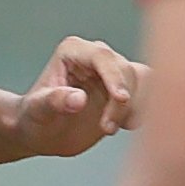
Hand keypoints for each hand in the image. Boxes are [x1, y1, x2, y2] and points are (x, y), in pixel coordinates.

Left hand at [9, 36, 140, 157]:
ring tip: (113, 127)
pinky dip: (145, 110)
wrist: (42, 134)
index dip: (115, 77)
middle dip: (122, 102)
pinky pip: (150, 93)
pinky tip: (126, 125)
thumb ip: (54, 101)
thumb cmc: (34, 118)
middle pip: (125, 70)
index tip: (122, 100)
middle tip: (106, 128)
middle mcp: (97, 57)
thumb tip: (78, 98)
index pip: (103, 57)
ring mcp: (114, 72)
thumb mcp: (37, 111)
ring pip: (143, 81)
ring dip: (136, 106)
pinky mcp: (127, 88)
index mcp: (74, 51)